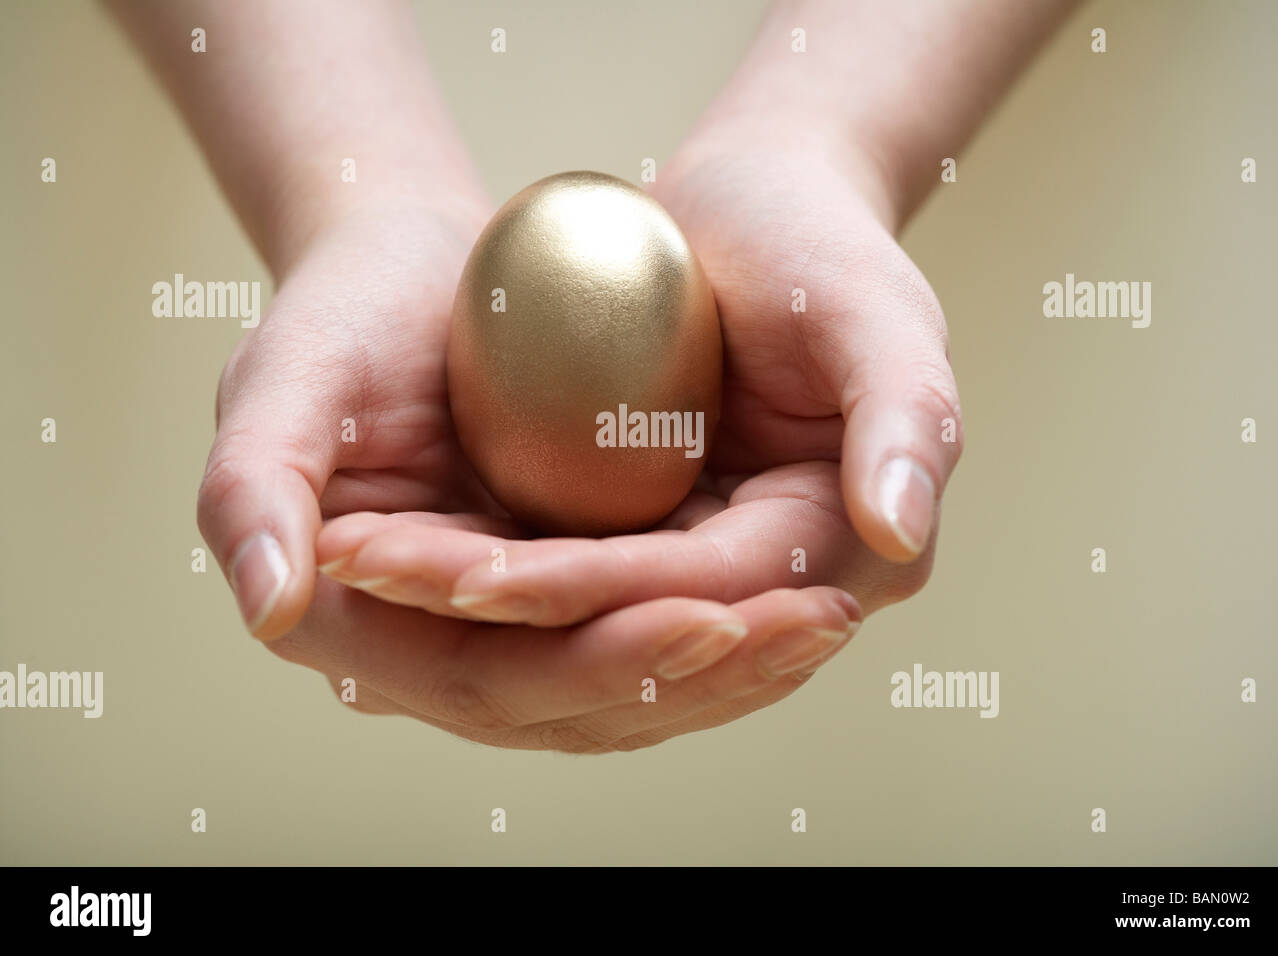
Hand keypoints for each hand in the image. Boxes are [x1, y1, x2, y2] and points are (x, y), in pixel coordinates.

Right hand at [198, 186, 864, 751]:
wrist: (405, 273)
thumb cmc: (341, 313)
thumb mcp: (284, 377)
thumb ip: (254, 489)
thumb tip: (270, 610)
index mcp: (355, 626)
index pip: (488, 681)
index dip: (597, 665)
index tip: (707, 619)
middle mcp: (431, 650)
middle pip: (574, 704)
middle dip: (697, 676)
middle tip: (810, 622)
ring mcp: (499, 632)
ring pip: (622, 690)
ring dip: (732, 670)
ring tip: (826, 619)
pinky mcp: (556, 596)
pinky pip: (643, 639)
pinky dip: (724, 633)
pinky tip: (798, 598)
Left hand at [313, 122, 962, 632]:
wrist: (761, 212)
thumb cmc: (822, 247)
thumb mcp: (878, 314)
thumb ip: (910, 419)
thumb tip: (899, 534)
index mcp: (849, 555)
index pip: (706, 596)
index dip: (595, 594)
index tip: (478, 580)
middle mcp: (778, 586)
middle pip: (632, 631)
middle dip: (503, 615)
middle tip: (382, 577)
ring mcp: (707, 571)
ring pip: (583, 623)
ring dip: (472, 606)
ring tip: (365, 567)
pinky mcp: (653, 546)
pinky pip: (563, 583)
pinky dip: (482, 576)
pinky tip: (397, 558)